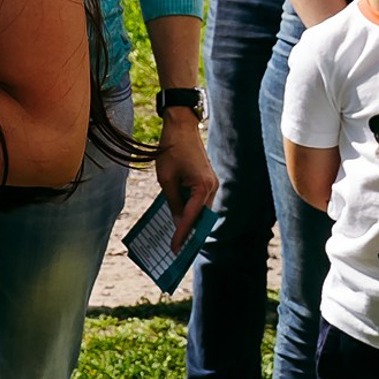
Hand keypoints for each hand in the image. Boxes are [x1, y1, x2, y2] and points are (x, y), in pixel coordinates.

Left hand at [154, 113, 217, 250]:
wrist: (181, 128)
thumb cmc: (170, 151)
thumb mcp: (166, 179)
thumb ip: (172, 201)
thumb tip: (176, 220)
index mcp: (202, 187)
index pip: (191, 217)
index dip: (182, 234)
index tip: (174, 249)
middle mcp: (212, 187)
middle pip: (200, 217)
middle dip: (189, 233)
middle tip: (177, 250)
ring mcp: (211, 184)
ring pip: (201, 211)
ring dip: (190, 223)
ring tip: (177, 238)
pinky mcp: (207, 181)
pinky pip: (199, 201)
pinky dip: (190, 211)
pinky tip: (178, 219)